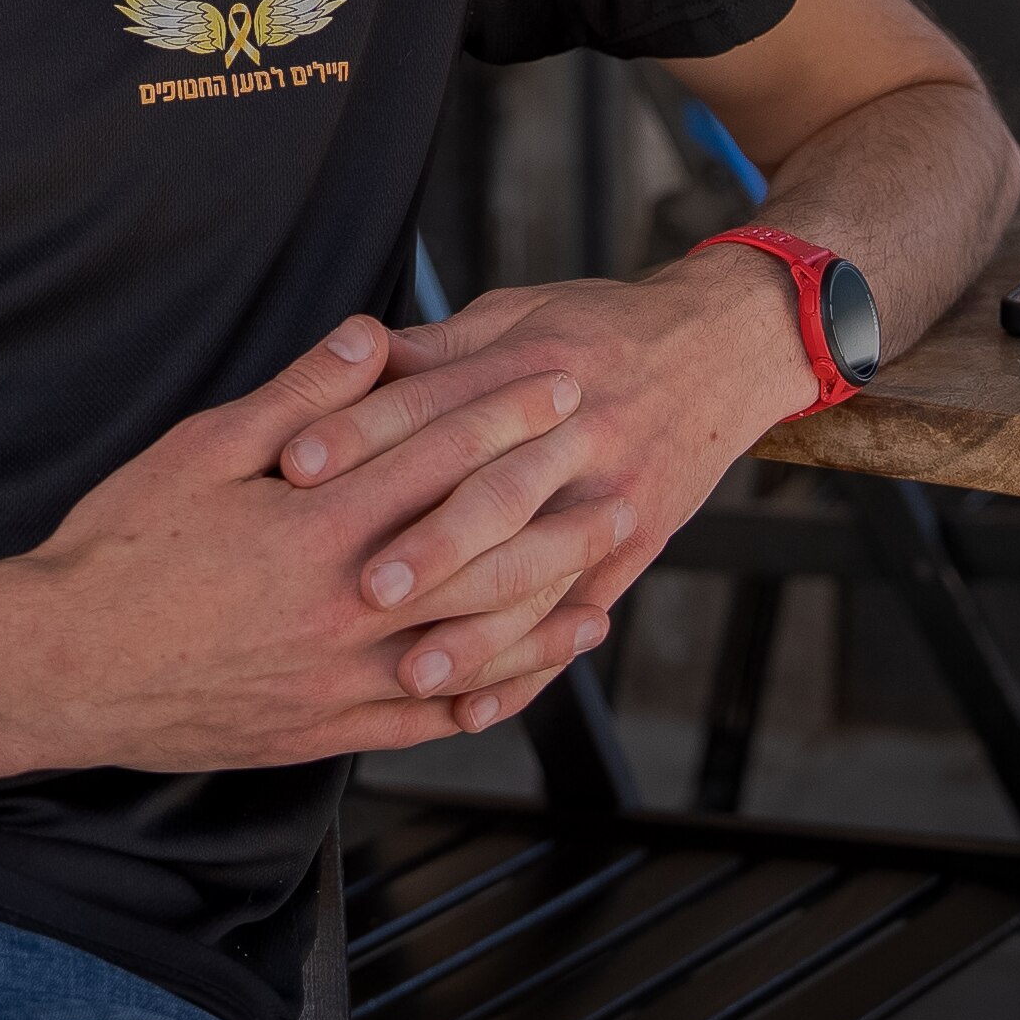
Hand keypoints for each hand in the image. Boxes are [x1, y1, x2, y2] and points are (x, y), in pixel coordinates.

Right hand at [0, 318, 630, 773]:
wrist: (64, 667)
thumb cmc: (120, 548)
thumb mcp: (199, 451)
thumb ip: (297, 398)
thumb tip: (371, 337)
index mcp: (319, 526)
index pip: (440, 456)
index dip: (508, 414)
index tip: (560, 381)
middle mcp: (348, 607)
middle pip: (482, 551)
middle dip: (555, 507)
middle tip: (616, 473)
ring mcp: (342, 677)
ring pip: (476, 643)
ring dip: (547, 608)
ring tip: (602, 581)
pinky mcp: (326, 729)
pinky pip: (431, 717)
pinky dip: (489, 694)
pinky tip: (526, 675)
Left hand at [272, 253, 810, 685]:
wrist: (724, 347)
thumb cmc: (596, 327)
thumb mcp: (515, 312)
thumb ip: (433, 348)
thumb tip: (345, 357)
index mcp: (531, 362)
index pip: (434, 402)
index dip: (362, 433)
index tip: (295, 468)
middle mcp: (578, 432)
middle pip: (496, 492)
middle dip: (429, 545)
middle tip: (361, 590)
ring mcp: (614, 494)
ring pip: (541, 570)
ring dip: (478, 630)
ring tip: (412, 673)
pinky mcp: (637, 544)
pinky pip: (577, 613)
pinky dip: (530, 668)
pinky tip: (477, 707)